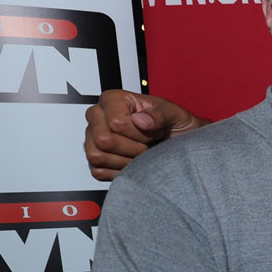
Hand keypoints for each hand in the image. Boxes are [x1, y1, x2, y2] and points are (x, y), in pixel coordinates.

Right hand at [84, 89, 206, 180]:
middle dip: (134, 148)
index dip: (140, 133)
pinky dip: (120, 171)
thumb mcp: (175, 115)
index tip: (154, 130)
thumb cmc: (174, 126)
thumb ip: (160, 114)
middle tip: (149, 144)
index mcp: (112, 100)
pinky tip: (135, 163)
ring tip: (143, 153)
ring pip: (97, 156)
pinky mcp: (94, 159)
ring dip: (127, 160)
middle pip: (104, 140)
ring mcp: (92, 138)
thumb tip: (140, 120)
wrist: (179, 144)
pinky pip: (98, 171)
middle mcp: (97, 116)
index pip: (116, 123)